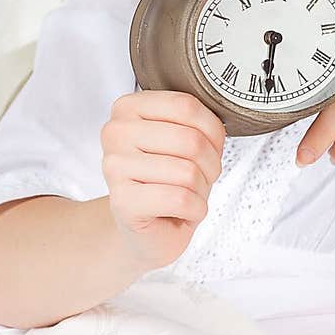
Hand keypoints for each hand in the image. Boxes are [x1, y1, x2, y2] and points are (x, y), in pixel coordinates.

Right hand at [101, 91, 225, 272]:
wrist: (147, 229)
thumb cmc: (168, 181)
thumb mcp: (183, 140)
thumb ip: (194, 122)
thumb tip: (219, 124)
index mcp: (128, 107)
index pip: (187, 106)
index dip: (213, 131)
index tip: (209, 147)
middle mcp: (116, 132)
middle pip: (191, 140)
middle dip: (210, 165)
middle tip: (200, 177)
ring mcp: (115, 167)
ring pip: (188, 172)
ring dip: (201, 189)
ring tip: (188, 194)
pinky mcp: (122, 201)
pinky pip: (180, 199)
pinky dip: (195, 209)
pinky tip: (183, 211)